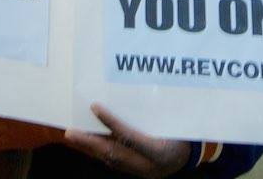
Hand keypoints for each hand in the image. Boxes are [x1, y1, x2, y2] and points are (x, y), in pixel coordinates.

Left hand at [61, 105, 191, 177]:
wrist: (192, 155)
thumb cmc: (184, 132)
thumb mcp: (174, 120)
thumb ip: (154, 112)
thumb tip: (128, 91)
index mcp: (161, 151)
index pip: (130, 137)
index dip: (111, 123)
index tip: (95, 107)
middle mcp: (150, 166)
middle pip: (115, 154)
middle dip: (90, 143)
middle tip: (70, 132)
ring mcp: (143, 172)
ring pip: (112, 160)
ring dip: (91, 148)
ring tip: (74, 137)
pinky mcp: (138, 173)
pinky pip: (115, 163)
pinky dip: (100, 153)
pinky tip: (89, 144)